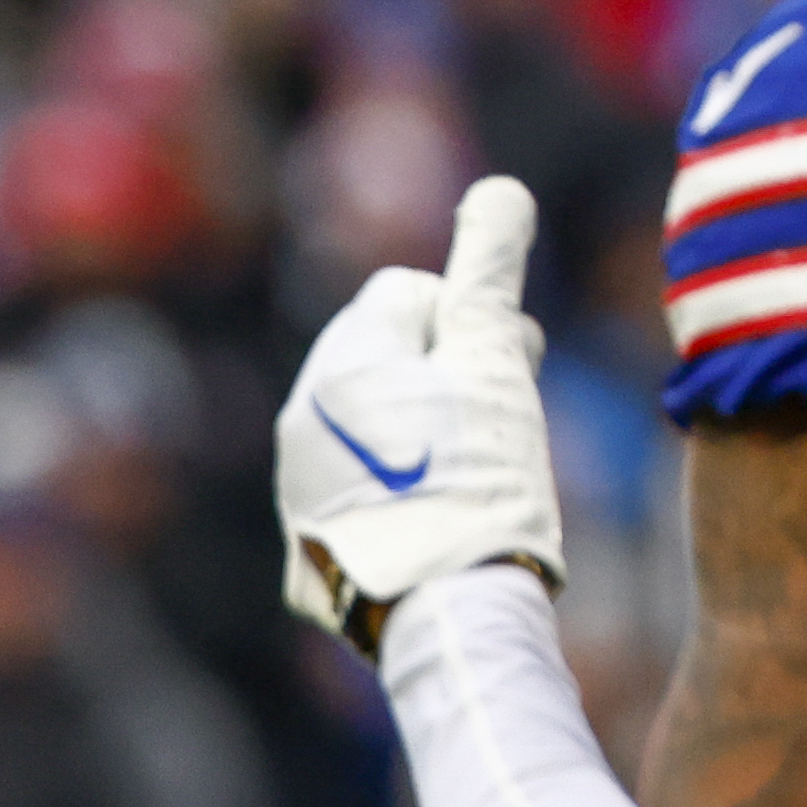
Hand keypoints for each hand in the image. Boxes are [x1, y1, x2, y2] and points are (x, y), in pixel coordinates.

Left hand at [275, 174, 563, 656]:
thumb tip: (501, 190)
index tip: (510, 370)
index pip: (408, 294)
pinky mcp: (303, 551)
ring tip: (474, 479)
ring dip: (418, 433)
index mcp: (341, 362)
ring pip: (367, 428)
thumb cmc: (481, 482)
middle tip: (501, 423)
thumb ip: (491, 271)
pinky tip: (438, 525)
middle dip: (443, 374)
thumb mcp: (496, 363)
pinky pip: (355, 495)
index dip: (470, 322)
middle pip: (383, 361)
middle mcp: (299, 416)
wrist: (450, 617)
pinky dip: (395, 495)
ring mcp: (295, 487)